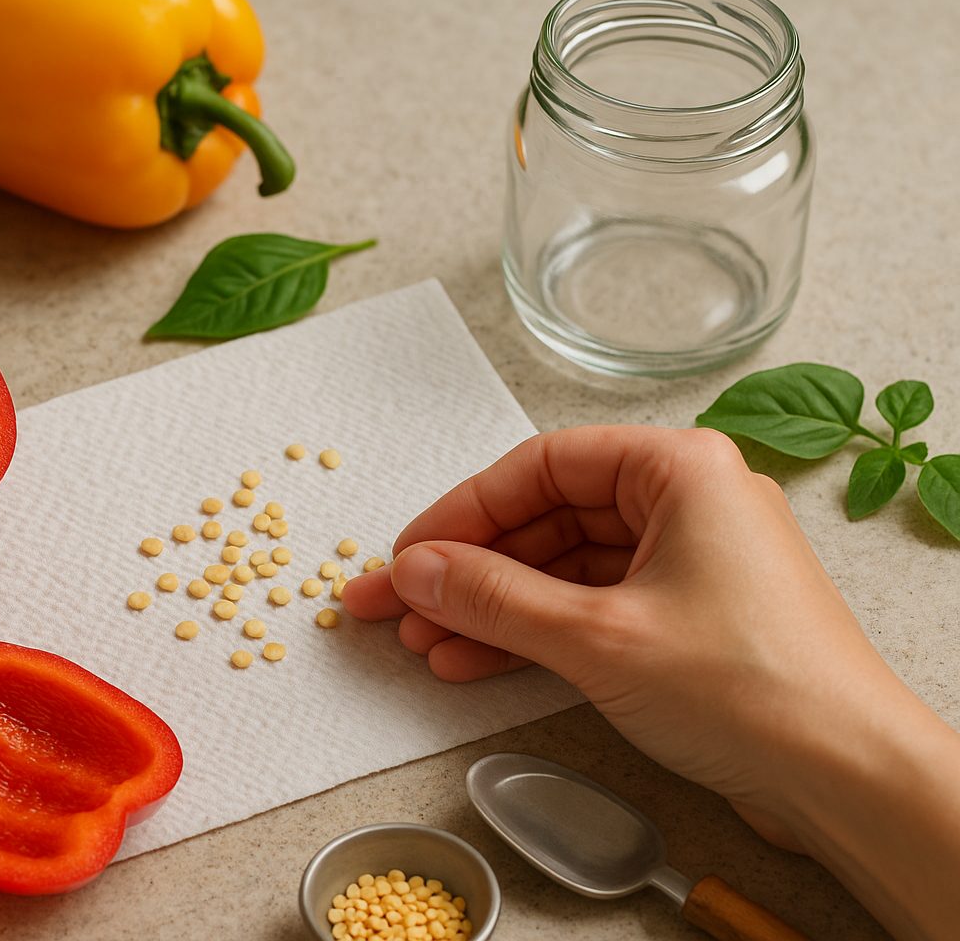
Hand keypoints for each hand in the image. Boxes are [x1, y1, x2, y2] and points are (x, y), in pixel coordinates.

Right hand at [343, 426, 959, 939]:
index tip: (409, 552)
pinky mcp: (689, 619)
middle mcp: (688, 502)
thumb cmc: (753, 688)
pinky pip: (591, 608)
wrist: (847, 779)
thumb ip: (493, 596)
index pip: (542, 466)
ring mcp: (690, 563)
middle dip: (469, 568)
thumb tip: (418, 569)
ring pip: (564, 569)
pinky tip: (477, 662)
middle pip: (548, 518)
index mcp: (680, 469)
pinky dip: (534, 634)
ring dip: (493, 607)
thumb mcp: (595, 636)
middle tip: (399, 602)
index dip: (463, 511)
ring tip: (429, 643)